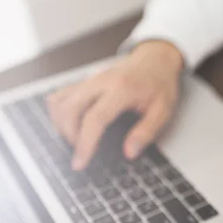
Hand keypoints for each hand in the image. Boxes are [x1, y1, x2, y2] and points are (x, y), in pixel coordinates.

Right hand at [48, 40, 183, 170]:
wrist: (156, 59)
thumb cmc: (160, 85)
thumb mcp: (163, 110)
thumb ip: (146, 132)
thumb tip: (129, 153)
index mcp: (122, 89)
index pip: (95, 118)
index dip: (85, 143)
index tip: (80, 163)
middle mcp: (101, 81)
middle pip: (70, 109)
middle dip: (70, 136)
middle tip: (82, 152)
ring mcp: (90, 79)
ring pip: (60, 102)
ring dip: (62, 125)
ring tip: (77, 140)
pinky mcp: (85, 80)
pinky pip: (61, 95)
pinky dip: (59, 112)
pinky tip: (69, 124)